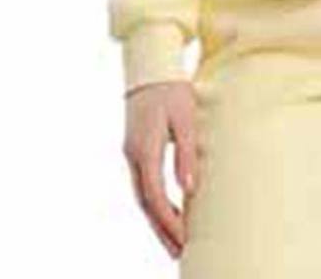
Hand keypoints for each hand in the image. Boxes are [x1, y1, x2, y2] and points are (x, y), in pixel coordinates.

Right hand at [122, 81, 197, 257]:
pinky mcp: (135, 150)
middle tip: (179, 253)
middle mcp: (133, 156)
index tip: (185, 239)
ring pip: (142, 196)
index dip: (169, 220)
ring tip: (175, 241)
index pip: (155, 196)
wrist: (150, 68)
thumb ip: (186, 153)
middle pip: (145, 203)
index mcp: (144, 149)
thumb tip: (189, 190)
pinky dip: (155, 203)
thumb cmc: (172, 90)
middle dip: (162, 229)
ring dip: (157, 220)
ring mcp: (131, 154)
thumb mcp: (185, 118)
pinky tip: (168, 212)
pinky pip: (143, 184)